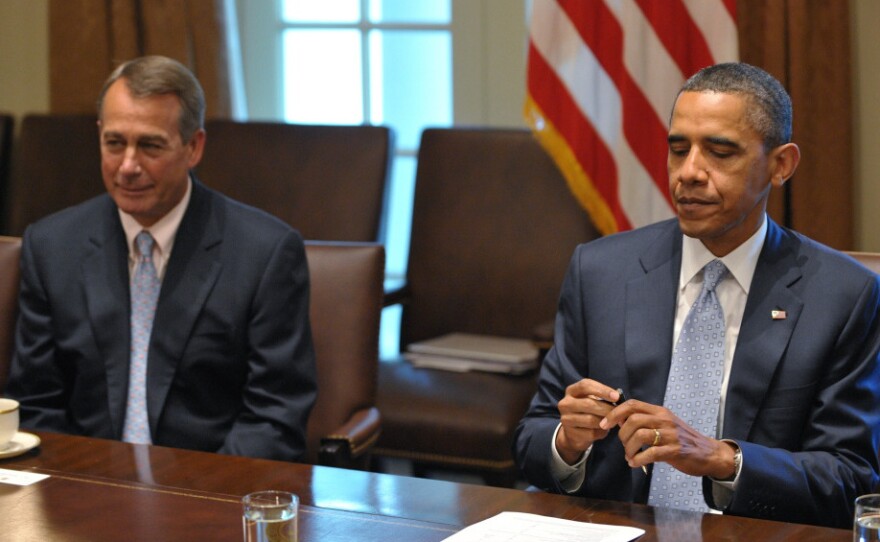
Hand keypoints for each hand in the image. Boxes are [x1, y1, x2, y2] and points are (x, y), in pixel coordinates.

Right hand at [555, 379, 622, 463]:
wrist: (573, 431)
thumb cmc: (587, 411)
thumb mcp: (591, 400)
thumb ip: (602, 397)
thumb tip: (619, 398)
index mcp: (571, 390)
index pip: (585, 386)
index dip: (602, 390)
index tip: (616, 396)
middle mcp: (565, 403)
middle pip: (588, 404)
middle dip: (607, 408)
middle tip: (619, 412)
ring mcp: (565, 419)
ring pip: (590, 420)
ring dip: (605, 421)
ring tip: (613, 421)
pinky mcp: (570, 433)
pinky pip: (591, 433)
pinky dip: (601, 432)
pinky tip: (604, 430)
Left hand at [600, 400, 736, 478]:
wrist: (709, 453)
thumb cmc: (681, 439)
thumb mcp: (664, 424)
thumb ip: (644, 421)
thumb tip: (618, 420)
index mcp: (659, 411)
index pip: (632, 404)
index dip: (614, 413)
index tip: (604, 424)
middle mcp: (665, 419)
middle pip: (633, 420)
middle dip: (621, 434)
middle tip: (623, 445)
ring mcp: (671, 434)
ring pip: (640, 435)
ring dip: (629, 448)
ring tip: (629, 456)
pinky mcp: (676, 450)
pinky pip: (651, 453)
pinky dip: (638, 459)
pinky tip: (636, 463)